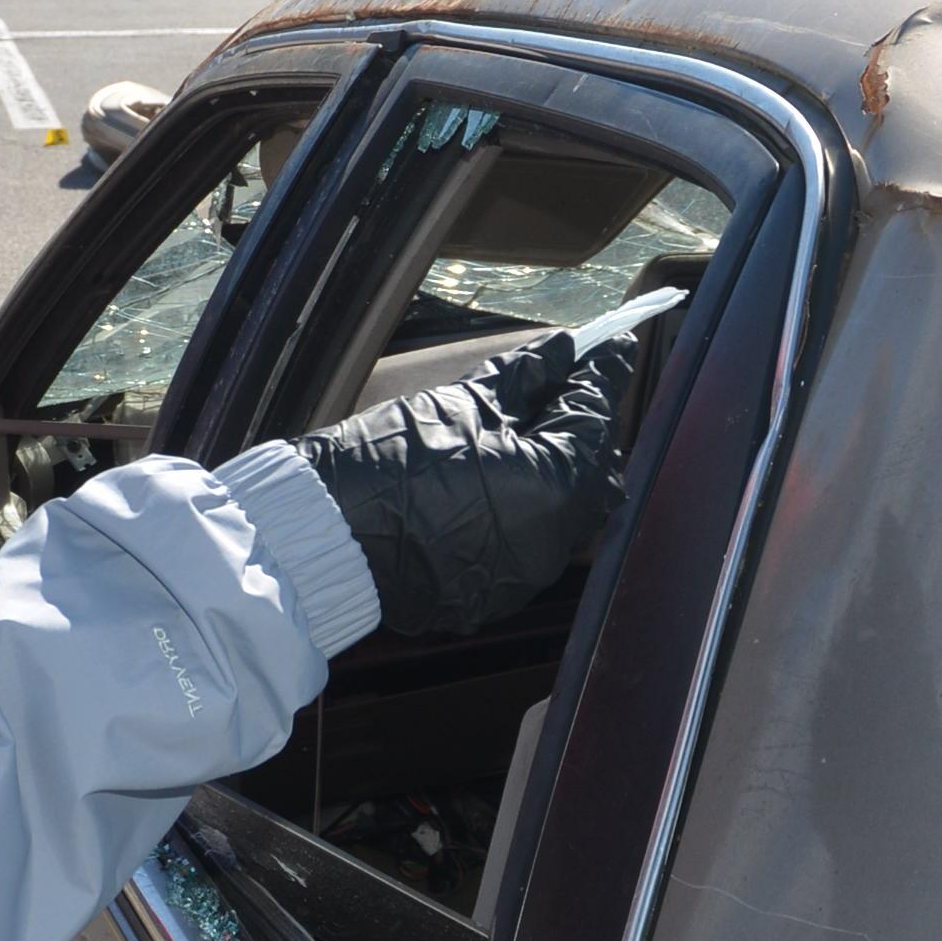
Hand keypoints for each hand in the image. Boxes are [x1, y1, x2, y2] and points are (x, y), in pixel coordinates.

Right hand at [292, 330, 636, 639]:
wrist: (328, 532)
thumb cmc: (391, 460)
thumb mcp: (463, 403)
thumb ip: (526, 376)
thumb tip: (566, 350)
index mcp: (555, 483)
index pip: (594, 417)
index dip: (600, 376)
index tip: (613, 347)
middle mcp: (555, 537)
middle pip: (595, 469)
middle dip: (584, 428)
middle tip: (561, 389)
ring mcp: (528, 572)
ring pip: (569, 512)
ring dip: (558, 472)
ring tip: (523, 438)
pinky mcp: (498, 594)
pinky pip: (533, 544)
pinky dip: (527, 512)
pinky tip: (493, 487)